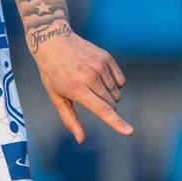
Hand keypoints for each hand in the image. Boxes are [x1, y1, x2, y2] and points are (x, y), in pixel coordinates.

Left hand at [30, 22, 131, 142]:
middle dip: (105, 106)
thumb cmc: (52, 72)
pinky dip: (114, 83)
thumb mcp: (56, 96)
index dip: (116, 122)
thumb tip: (80, 139)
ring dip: (108, 95)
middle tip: (87, 95)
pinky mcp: (107, 58)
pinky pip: (121, 81)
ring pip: (117, 94)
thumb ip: (69, 119)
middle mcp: (90, 77)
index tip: (129, 132)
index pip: (101, 109)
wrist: (53, 40)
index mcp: (76, 89)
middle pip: (111, 104)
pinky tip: (98, 76)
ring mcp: (100, 66)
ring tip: (90, 83)